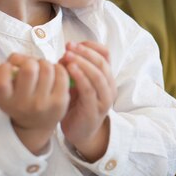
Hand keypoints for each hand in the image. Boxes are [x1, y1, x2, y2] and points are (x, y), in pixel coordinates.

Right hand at [0, 54, 69, 153]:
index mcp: (6, 101)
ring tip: (41, 68)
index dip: (4, 68)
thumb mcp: (6, 92)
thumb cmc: (20, 101)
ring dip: (44, 63)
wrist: (36, 125)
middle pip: (29, 69)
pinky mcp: (60, 101)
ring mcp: (43, 104)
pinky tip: (53, 72)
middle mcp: (23, 104)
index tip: (9, 67)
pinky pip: (61, 74)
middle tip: (30, 64)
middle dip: (29, 60)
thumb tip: (17, 58)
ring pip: (47, 68)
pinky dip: (57, 67)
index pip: (1, 82)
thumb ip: (6, 75)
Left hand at [59, 41, 116, 160]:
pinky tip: (69, 70)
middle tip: (69, 46)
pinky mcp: (95, 110)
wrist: (81, 133)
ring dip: (82, 62)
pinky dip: (80, 77)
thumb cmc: (77, 106)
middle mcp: (110, 86)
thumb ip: (74, 69)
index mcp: (107, 77)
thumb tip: (65, 53)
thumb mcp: (77, 83)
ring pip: (98, 74)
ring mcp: (104, 99)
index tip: (74, 43)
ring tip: (67, 56)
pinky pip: (90, 89)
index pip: (105, 54)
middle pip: (102, 62)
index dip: (91, 46)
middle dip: (85, 51)